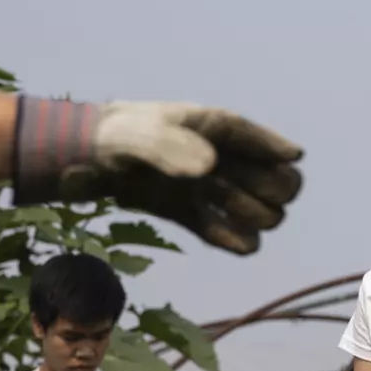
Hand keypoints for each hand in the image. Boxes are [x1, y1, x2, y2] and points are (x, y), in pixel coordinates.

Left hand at [11, 97, 303, 254]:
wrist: (81, 164)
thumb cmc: (111, 139)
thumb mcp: (136, 136)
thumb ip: (170, 148)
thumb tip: (209, 168)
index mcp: (215, 128)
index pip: (263, 141)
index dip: (279, 152)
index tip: (289, 161)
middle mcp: (221, 160)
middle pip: (279, 181)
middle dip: (271, 192)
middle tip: (239, 194)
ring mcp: (210, 190)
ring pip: (262, 211)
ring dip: (254, 218)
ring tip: (226, 212)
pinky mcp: (193, 217)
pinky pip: (231, 236)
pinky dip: (235, 242)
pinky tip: (233, 242)